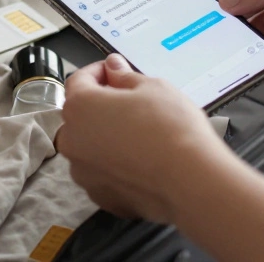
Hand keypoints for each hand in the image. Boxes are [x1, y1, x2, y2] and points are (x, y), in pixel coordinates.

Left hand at [57, 54, 236, 223]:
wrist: (190, 181)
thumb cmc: (171, 128)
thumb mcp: (152, 87)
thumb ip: (125, 76)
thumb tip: (113, 67)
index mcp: (80, 107)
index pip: (79, 81)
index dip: (99, 72)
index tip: (115, 71)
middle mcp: (72, 140)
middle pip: (81, 115)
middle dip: (101, 106)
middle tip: (131, 103)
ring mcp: (83, 172)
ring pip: (90, 147)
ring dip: (106, 138)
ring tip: (139, 135)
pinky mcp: (101, 196)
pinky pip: (103, 174)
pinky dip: (116, 166)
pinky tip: (141, 162)